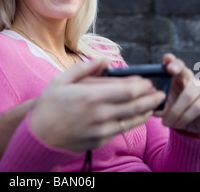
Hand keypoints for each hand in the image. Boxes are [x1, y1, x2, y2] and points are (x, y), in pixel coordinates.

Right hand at [30, 59, 164, 151]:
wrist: (39, 135)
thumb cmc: (49, 104)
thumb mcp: (62, 80)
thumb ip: (85, 68)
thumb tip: (104, 59)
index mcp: (91, 96)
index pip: (127, 90)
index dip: (141, 85)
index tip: (148, 81)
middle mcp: (99, 114)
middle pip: (134, 105)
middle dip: (150, 98)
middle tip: (159, 92)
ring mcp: (101, 130)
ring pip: (131, 120)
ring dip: (146, 111)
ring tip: (155, 104)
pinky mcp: (100, 141)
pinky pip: (121, 130)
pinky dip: (133, 122)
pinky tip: (138, 116)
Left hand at [156, 53, 199, 137]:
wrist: (191, 125)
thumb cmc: (175, 111)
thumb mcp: (165, 107)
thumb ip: (158, 104)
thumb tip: (151, 106)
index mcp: (178, 77)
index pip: (175, 64)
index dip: (171, 60)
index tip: (167, 58)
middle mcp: (191, 79)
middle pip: (184, 70)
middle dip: (176, 67)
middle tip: (170, 69)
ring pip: (188, 95)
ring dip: (175, 111)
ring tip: (166, 122)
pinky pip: (197, 107)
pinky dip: (184, 117)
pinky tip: (177, 124)